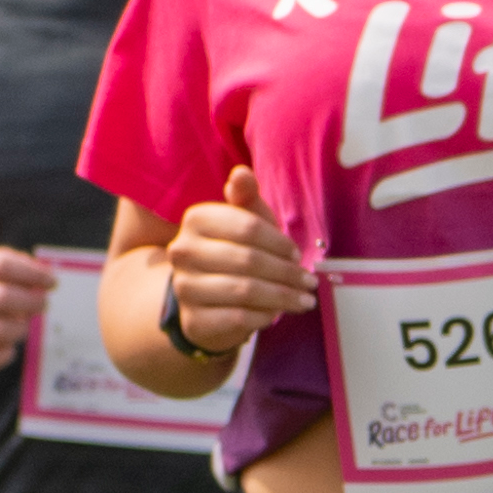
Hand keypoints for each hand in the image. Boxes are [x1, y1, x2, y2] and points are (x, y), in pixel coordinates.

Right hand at [0, 245, 48, 384]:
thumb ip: (3, 269)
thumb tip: (42, 273)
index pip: (0, 264)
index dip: (31, 272)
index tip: (50, 281)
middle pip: (1, 296)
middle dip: (30, 301)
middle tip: (42, 305)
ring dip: (19, 329)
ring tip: (22, 328)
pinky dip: (4, 354)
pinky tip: (7, 349)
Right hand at [158, 166, 313, 362]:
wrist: (207, 300)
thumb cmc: (234, 251)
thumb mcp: (243, 221)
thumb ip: (245, 196)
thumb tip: (242, 172)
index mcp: (196, 219)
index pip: (248, 227)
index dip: (279, 242)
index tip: (297, 254)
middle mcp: (182, 251)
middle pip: (248, 260)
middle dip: (286, 273)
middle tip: (309, 282)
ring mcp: (184, 287)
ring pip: (245, 291)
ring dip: (282, 297)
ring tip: (304, 300)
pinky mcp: (193, 320)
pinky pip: (237, 318)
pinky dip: (263, 317)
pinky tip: (276, 314)